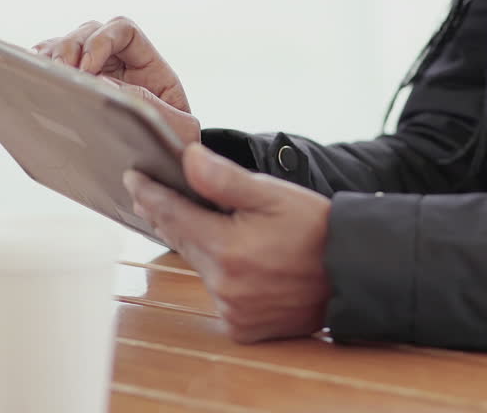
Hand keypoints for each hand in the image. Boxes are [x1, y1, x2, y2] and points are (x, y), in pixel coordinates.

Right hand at [33, 17, 199, 145]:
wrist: (158, 170)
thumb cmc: (174, 146)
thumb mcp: (179, 129)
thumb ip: (154, 107)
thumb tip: (105, 85)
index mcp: (147, 65)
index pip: (123, 30)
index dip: (102, 40)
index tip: (89, 69)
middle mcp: (117, 62)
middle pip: (88, 32)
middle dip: (70, 48)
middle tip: (61, 74)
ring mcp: (91, 73)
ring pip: (63, 45)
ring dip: (50, 58)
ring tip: (45, 80)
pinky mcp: (69, 89)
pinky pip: (45, 65)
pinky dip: (35, 68)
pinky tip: (31, 82)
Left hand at [123, 143, 331, 342]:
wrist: (353, 273)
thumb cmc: (317, 227)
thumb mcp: (273, 194)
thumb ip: (225, 179)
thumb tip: (186, 159)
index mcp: (227, 248)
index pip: (173, 215)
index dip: (150, 194)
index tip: (133, 178)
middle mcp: (224, 285)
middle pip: (183, 242)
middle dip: (170, 216)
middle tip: (154, 193)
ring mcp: (232, 310)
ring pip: (201, 267)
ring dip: (199, 245)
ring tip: (207, 223)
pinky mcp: (242, 327)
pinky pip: (218, 294)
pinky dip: (220, 274)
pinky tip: (237, 260)